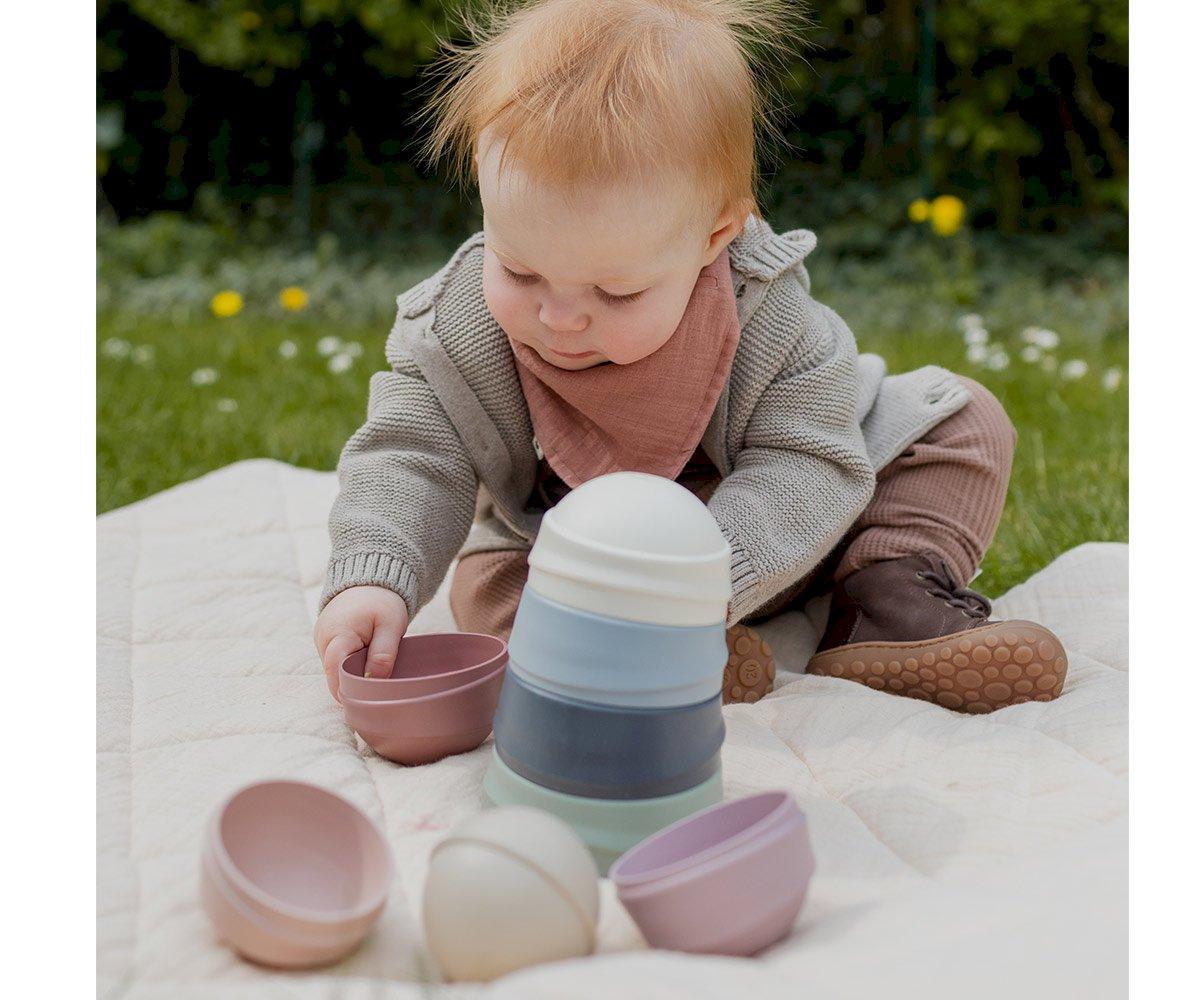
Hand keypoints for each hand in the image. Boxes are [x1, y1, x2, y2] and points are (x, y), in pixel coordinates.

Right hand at [314, 586, 409, 701]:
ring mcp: (322, 642)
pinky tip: (366, 662)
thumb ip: (383, 655)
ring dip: (353, 674)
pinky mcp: (327, 643)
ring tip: (374, 668)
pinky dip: (351, 667)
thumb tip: (374, 683)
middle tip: (377, 690)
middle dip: (353, 684)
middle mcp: (323, 640)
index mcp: (337, 633)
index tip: (365, 701)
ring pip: (336, 671)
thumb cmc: (382, 601)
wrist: (370, 583)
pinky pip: (337, 663)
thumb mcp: (391, 625)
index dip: (348, 689)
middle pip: (334, 674)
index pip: (335, 670)